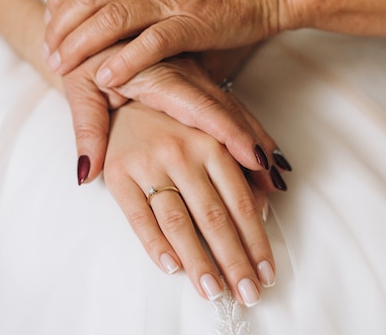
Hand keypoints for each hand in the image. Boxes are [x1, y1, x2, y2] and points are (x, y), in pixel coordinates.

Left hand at [43, 0, 292, 86]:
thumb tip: (120, 25)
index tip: (50, 23)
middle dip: (61, 25)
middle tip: (49, 52)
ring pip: (112, 16)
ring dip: (81, 44)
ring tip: (62, 67)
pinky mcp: (195, 22)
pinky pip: (152, 41)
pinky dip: (125, 60)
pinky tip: (105, 78)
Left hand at [63, 45, 291, 185]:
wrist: (97, 18)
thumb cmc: (86, 53)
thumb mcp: (79, 85)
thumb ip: (87, 129)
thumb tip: (87, 174)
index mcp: (159, 75)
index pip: (202, 108)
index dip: (231, 133)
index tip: (255, 160)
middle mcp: (185, 75)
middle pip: (228, 110)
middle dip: (254, 143)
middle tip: (277, 182)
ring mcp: (194, 76)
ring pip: (234, 108)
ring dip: (256, 138)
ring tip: (278, 174)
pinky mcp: (196, 80)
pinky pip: (227, 104)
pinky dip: (246, 127)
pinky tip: (262, 149)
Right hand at [103, 100, 275, 305]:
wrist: (123, 93)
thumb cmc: (175, 116)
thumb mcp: (214, 127)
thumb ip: (242, 163)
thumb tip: (267, 202)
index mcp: (210, 142)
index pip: (240, 202)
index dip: (256, 240)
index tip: (265, 271)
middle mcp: (181, 152)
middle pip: (214, 217)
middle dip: (233, 261)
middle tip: (247, 293)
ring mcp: (148, 163)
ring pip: (178, 222)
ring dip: (198, 261)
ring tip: (213, 290)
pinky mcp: (119, 174)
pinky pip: (138, 216)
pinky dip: (155, 245)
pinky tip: (171, 267)